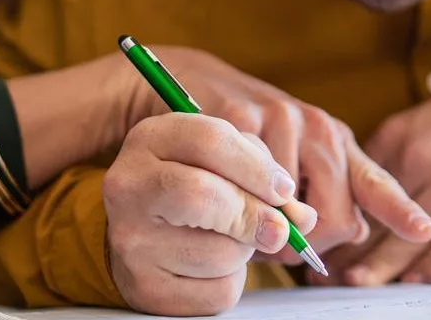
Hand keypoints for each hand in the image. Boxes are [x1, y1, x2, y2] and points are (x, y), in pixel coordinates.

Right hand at [104, 113, 319, 315]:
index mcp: (149, 139)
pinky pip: (216, 292)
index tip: (282, 189)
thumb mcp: (218, 163)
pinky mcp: (144, 289)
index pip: (210, 141)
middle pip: (204, 196)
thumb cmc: (187, 188)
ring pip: (220, 252)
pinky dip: (231, 282)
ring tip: (226, 240)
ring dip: (243, 251)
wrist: (136, 232)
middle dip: (254, 214)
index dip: (258, 168)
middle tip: (277, 228)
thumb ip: (261, 177)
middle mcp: (128, 186)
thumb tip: (302, 219)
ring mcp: (129, 240)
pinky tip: (211, 266)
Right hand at [126, 47, 430, 260]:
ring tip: (245, 199)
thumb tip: (357, 232)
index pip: (375, 184)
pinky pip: (247, 190)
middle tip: (281, 235)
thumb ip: (331, 193)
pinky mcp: (241, 120)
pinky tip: (223, 182)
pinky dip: (235, 204)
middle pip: (334, 219)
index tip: (424, 230)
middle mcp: (319, 129)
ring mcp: (282, 121)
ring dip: (265, 226)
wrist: (198, 84)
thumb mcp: (299, 157)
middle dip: (308, 244)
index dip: (401, 211)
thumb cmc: (252, 133)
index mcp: (337, 141)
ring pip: (288, 212)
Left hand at [338, 80, 430, 285]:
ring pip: (411, 237)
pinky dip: (429, 267)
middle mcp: (423, 162)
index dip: (332, 221)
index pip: (354, 190)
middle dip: (348, 251)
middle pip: (378, 217)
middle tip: (323, 274)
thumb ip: (377, 163)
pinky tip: (407, 282)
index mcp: (398, 141)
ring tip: (354, 283)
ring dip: (380, 266)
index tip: (312, 244)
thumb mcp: (408, 128)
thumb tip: (340, 201)